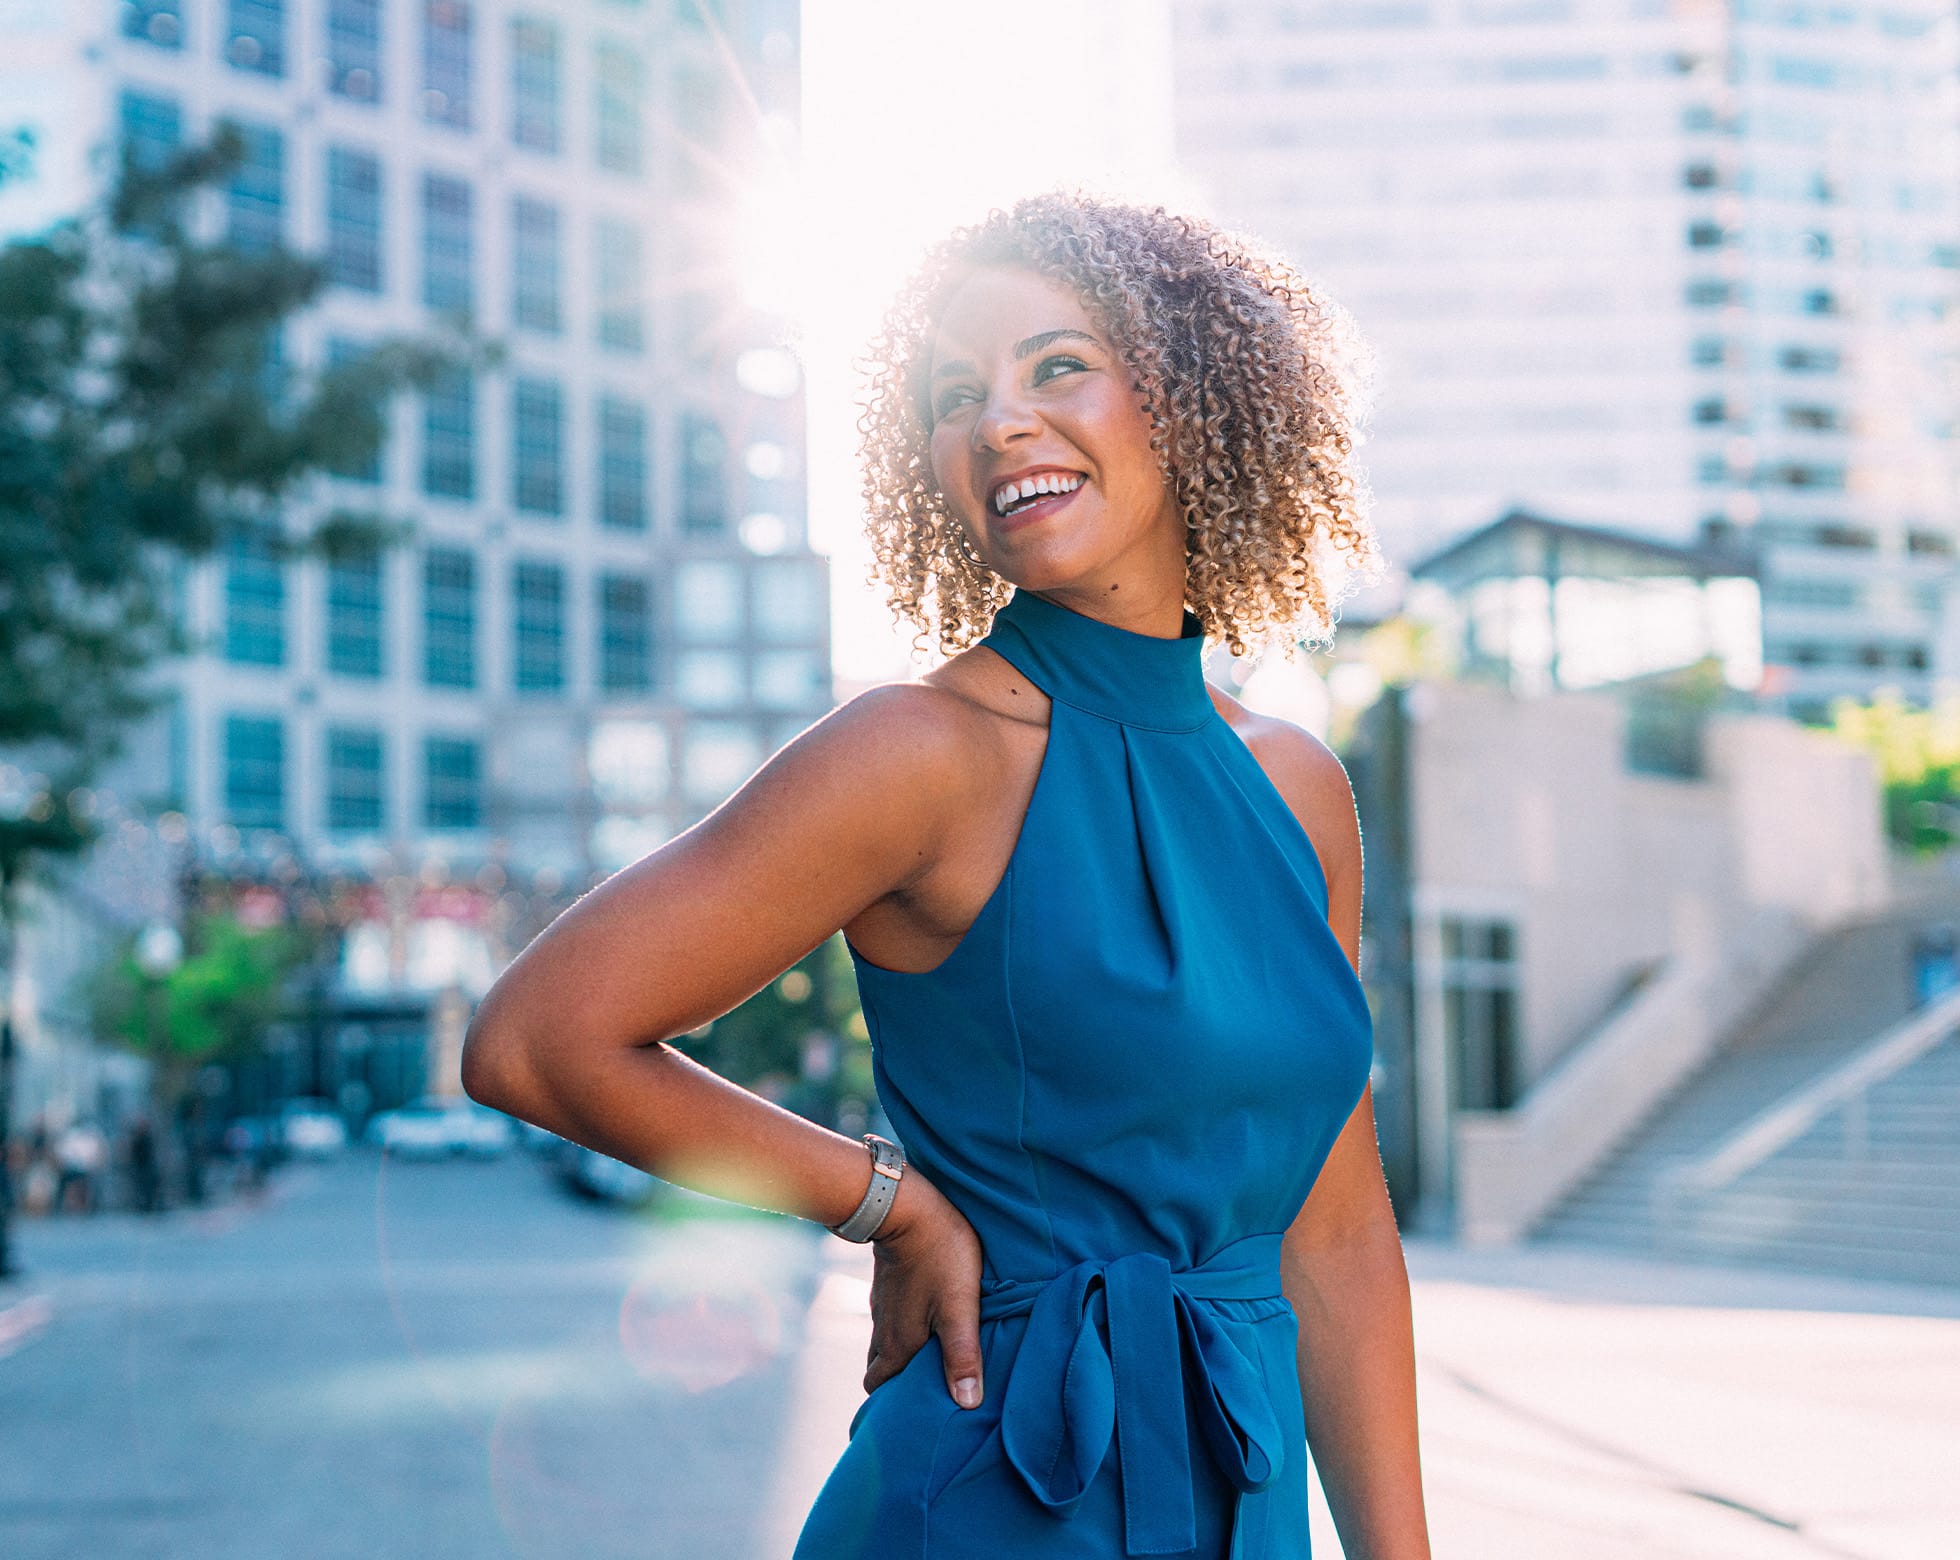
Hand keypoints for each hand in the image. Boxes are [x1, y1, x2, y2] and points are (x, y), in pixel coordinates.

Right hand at [863, 1167, 984, 1408]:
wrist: (908, 1206)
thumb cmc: (940, 1258)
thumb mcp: (959, 1309)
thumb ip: (963, 1357)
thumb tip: (968, 1405)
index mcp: (898, 1346)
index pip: (880, 1390)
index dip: (891, 1405)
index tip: (911, 1412)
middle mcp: (884, 1331)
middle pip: (879, 1371)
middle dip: (894, 1385)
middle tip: (923, 1389)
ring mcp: (882, 1307)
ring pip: (884, 1344)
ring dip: (899, 1356)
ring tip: (930, 1358)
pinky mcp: (887, 1285)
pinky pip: (889, 1320)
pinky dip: (902, 1329)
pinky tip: (924, 1320)